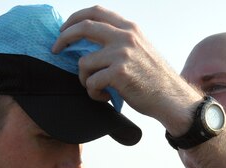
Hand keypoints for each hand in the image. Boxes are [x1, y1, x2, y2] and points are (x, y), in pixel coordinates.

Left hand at [52, 6, 199, 130]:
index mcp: (129, 28)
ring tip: (98, 88)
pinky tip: (106, 97)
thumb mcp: (139, 48)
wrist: (170, 98)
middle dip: (64, 38)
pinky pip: (91, 82)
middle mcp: (125, 36)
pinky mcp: (119, 73)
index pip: (96, 11)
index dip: (75, 19)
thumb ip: (118, 40)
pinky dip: (94, 94)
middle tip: (55, 50)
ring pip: (84, 62)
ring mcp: (122, 53)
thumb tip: (89, 40)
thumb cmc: (152, 78)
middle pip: (84, 27)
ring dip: (84, 80)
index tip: (63, 30)